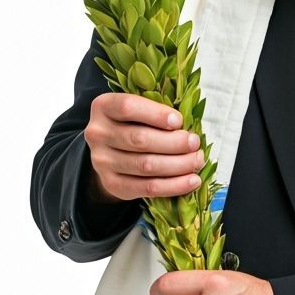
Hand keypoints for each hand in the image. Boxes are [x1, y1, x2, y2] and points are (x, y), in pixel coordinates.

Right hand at [83, 93, 205, 202]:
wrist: (112, 152)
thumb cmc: (133, 124)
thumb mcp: (139, 110)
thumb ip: (157, 112)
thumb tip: (188, 127)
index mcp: (103, 107)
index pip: (128, 107)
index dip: (156, 114)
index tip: (179, 121)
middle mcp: (98, 134)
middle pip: (140, 139)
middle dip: (174, 142)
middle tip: (194, 143)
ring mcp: (102, 161)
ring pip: (146, 165)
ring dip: (178, 164)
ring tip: (197, 160)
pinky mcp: (112, 184)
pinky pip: (147, 187)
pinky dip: (174, 185)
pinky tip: (192, 180)